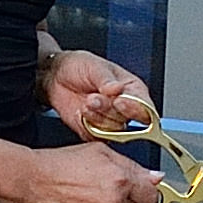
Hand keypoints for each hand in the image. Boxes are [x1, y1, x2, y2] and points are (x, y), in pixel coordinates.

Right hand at [17, 139, 168, 202]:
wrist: (33, 180)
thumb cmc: (61, 163)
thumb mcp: (100, 152)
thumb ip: (131, 166)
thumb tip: (155, 177)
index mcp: (120, 180)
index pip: (151, 194)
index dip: (146, 190)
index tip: (143, 189)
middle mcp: (113, 202)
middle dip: (126, 199)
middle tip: (105, 187)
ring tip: (87, 194)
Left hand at [40, 43, 158, 138]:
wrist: (56, 76)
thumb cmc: (79, 66)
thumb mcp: (94, 66)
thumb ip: (106, 79)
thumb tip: (117, 88)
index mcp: (133, 90)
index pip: (146, 107)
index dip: (135, 109)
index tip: (119, 101)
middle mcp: (124, 108)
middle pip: (128, 121)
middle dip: (109, 110)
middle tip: (94, 97)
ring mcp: (110, 121)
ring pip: (112, 131)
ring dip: (97, 117)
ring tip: (86, 102)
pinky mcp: (95, 131)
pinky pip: (96, 136)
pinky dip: (87, 125)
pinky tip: (81, 111)